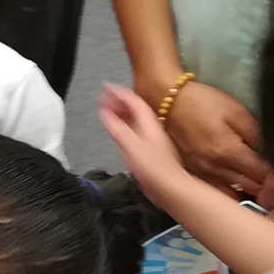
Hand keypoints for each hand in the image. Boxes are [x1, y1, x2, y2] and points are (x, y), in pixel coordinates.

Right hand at [97, 84, 197, 204]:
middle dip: (119, 101)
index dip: (119, 92)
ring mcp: (152, 138)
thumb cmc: (152, 167)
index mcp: (148, 122)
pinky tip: (120, 130)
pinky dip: (125, 125)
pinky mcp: (151, 149)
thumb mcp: (131, 145)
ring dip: (122, 113)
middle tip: (104, 98)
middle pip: (135, 108)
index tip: (106, 87)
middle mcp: (151, 127)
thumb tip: (105, 113)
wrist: (169, 187)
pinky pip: (136, 129)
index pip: (133, 100)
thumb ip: (118, 128)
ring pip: (135, 119)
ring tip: (108, 111)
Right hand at [157, 79, 269, 201]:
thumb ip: (257, 135)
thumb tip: (273, 155)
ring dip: (248, 194)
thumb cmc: (203, 102)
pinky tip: (237, 188)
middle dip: (268, 189)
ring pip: (232, 197)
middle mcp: (215, 170)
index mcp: (229, 153)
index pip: (263, 176)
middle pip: (250, 190)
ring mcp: (202, 175)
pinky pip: (216, 193)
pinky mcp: (192, 175)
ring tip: (261, 189)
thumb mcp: (236, 111)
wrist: (166, 101)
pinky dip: (230, 193)